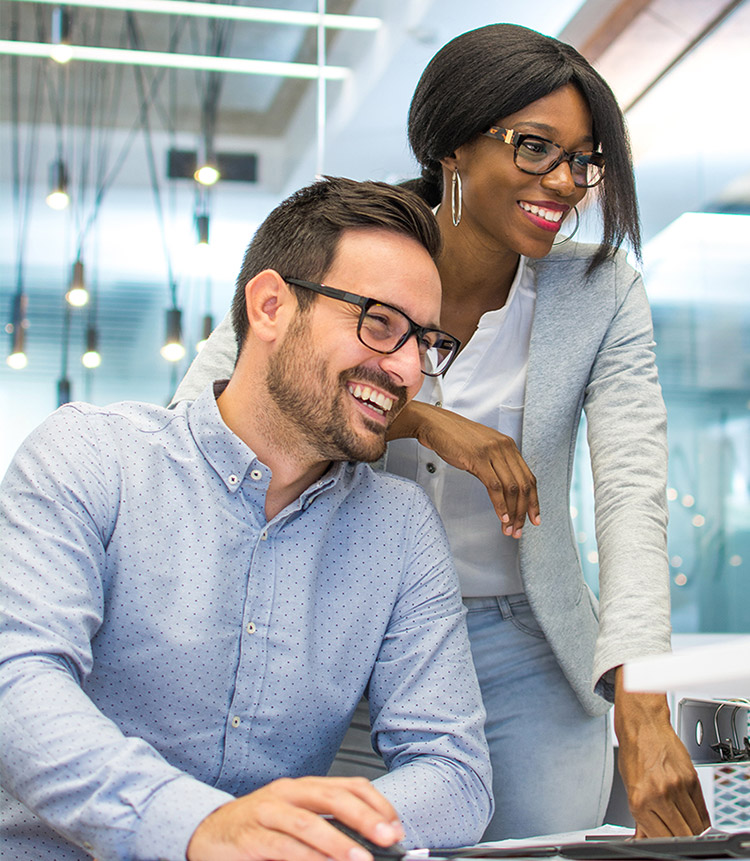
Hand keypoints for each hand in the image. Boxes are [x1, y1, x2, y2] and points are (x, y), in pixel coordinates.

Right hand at [186, 776, 404, 860]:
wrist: (208, 830)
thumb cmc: (256, 827)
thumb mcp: (295, 819)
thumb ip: (327, 826)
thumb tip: (368, 842)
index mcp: (304, 787)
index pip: (349, 785)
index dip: (376, 804)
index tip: (396, 826)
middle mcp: (287, 793)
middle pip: (332, 797)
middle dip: (365, 817)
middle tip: (388, 837)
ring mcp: (267, 812)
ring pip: (308, 823)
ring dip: (337, 843)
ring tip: (360, 859)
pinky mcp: (250, 836)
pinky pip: (281, 846)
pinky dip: (305, 858)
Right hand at [387, 401, 539, 536]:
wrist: (436, 425)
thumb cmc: (455, 437)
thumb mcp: (482, 450)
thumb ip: (495, 466)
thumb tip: (503, 489)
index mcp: (508, 446)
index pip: (529, 477)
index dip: (533, 500)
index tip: (533, 516)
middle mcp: (505, 447)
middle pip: (524, 485)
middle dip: (524, 511)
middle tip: (520, 528)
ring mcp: (492, 452)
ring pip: (511, 488)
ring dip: (512, 512)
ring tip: (509, 527)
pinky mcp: (478, 458)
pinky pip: (495, 487)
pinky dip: (500, 505)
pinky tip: (502, 516)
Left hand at [614, 667, 709, 836]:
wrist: (643, 726)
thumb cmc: (633, 753)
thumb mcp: (630, 787)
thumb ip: (641, 817)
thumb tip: (645, 839)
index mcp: (639, 800)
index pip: (660, 838)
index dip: (664, 845)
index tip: (667, 844)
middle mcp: (658, 794)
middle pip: (680, 835)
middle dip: (680, 841)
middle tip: (677, 836)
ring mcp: (676, 787)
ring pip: (694, 825)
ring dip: (692, 831)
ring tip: (685, 827)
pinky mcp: (691, 779)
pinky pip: (702, 809)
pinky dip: (700, 817)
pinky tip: (693, 816)